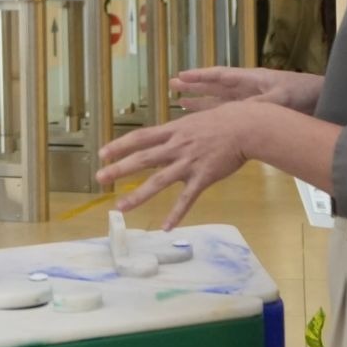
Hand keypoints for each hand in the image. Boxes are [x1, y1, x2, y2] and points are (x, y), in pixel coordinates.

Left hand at [96, 104, 250, 228]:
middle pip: (142, 159)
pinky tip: (164, 227)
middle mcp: (176, 147)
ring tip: (119, 207)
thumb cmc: (225, 120)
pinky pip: (186, 199)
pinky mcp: (203, 177)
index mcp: (173, 131)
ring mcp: (189, 163)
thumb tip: (165, 135)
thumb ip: (178, 130)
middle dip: (118, 169)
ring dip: (137, 195)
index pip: (140, 138)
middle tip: (99, 178)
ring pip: (158, 181)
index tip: (102, 154)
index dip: (119, 146)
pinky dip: (176, 214)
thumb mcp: (195, 119)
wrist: (247, 126)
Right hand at [171, 66, 321, 114]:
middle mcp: (246, 89)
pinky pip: (231, 114)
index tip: (181, 76)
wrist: (322, 100)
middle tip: (172, 84)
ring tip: (181, 102)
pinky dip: (217, 117)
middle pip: (215, 87)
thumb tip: (235, 112)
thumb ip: (257, 105)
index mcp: (250, 79)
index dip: (200, 76)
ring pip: (220, 101)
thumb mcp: (280, 98)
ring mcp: (250, 101)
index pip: (220, 76)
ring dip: (202, 102)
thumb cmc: (301, 93)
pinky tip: (207, 123)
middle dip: (195, 87)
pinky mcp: (257, 113)